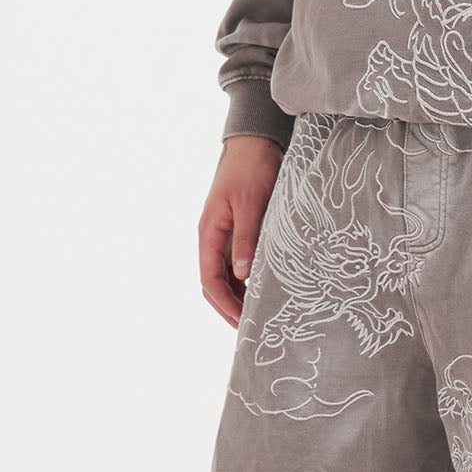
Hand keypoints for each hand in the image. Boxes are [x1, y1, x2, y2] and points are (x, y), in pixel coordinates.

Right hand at [199, 134, 284, 326]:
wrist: (255, 143)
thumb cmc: (251, 170)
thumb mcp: (250, 205)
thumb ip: (245, 239)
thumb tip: (242, 276)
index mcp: (208, 233)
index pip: (209, 279)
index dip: (224, 304)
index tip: (242, 322)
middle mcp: (212, 238)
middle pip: (214, 283)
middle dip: (229, 307)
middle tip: (251, 327)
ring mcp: (223, 235)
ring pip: (225, 275)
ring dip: (237, 295)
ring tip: (258, 314)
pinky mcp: (237, 231)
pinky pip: (237, 263)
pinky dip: (246, 280)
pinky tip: (262, 289)